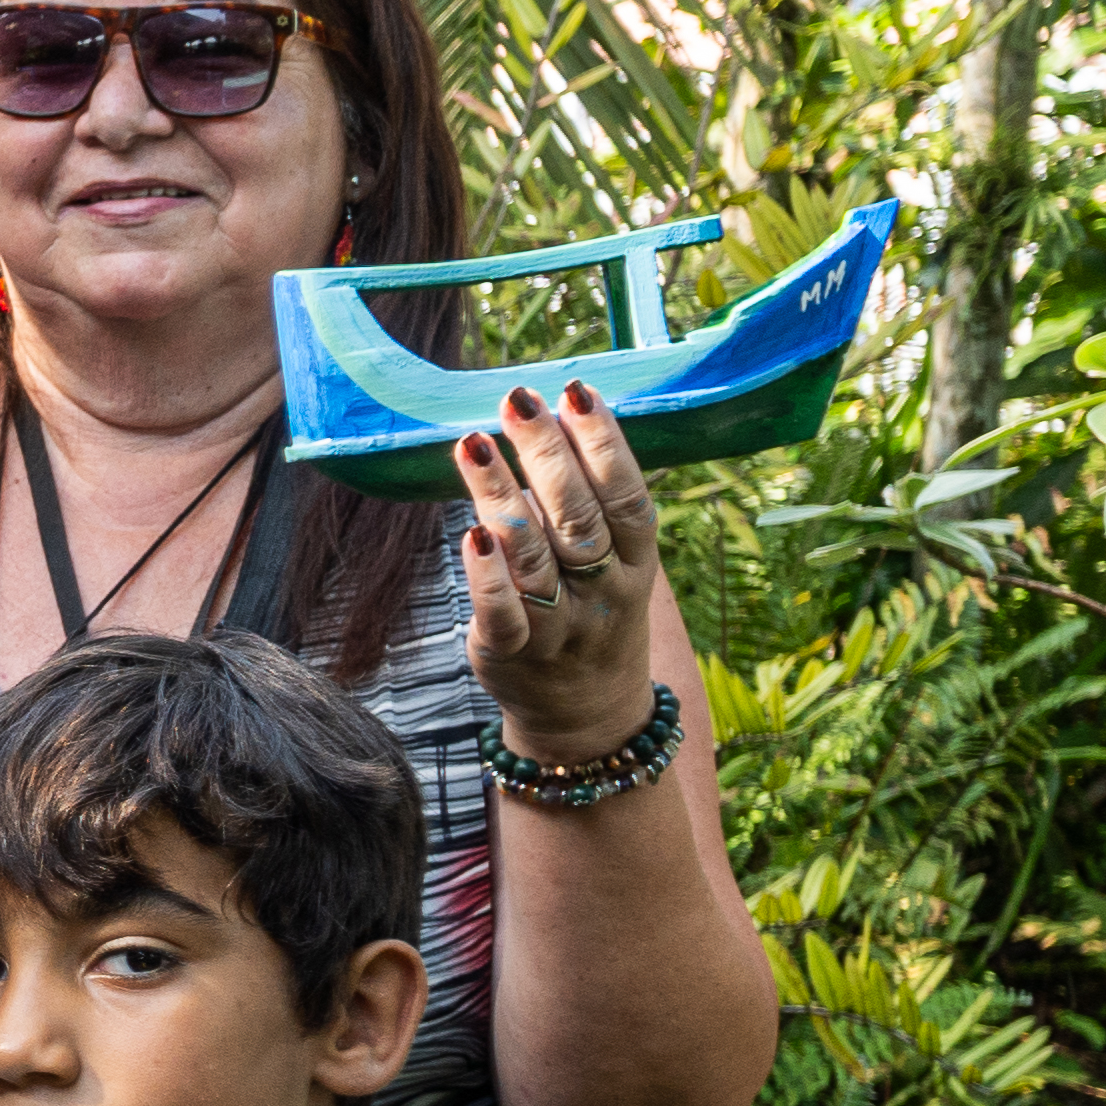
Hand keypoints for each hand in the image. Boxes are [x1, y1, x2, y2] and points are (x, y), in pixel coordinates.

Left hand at [455, 383, 669, 752]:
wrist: (587, 714)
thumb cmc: (591, 612)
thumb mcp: (613, 561)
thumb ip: (588, 502)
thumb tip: (550, 416)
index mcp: (636, 560)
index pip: (625, 494)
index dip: (604, 442)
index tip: (575, 390)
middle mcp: (605, 592)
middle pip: (579, 518)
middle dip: (548, 455)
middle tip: (517, 400)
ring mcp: (562, 627)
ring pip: (534, 558)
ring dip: (503, 497)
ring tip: (475, 444)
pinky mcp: (513, 655)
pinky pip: (503, 614)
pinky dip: (487, 576)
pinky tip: (470, 532)